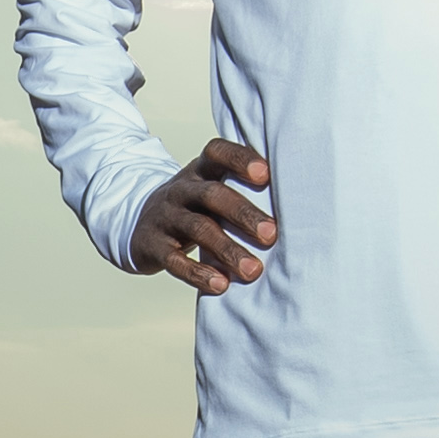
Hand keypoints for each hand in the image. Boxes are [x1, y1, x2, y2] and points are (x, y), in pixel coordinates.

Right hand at [133, 140, 277, 293]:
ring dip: (227, 249)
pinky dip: (198, 273)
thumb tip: (298, 207)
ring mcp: (165, 217)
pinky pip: (174, 260)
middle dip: (243, 214)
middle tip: (271, 234)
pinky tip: (221, 284)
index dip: (239, 159)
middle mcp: (181, 189)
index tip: (265, 174)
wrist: (140, 225)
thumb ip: (242, 191)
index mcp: (200, 171)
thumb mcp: (210, 190)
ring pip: (198, 229)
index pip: (217, 152)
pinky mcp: (153, 246)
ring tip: (253, 270)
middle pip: (212, 194)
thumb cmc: (195, 208)